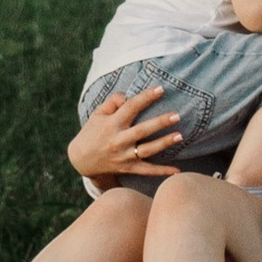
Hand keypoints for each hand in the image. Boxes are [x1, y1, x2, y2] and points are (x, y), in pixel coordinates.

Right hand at [67, 84, 184, 180]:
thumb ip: (113, 102)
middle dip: (160, 122)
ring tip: (180, 135)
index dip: (145, 97)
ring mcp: (125, 156)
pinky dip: (162, 171)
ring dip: (164, 143)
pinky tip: (177, 171)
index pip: (131, 107)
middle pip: (142, 130)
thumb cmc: (92, 132)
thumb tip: (129, 95)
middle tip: (176, 115)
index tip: (160, 89)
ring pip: (147, 150)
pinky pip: (147, 170)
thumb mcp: (97, 114)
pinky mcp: (129, 168)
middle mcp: (119, 140)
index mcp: (112, 124)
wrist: (82, 160)